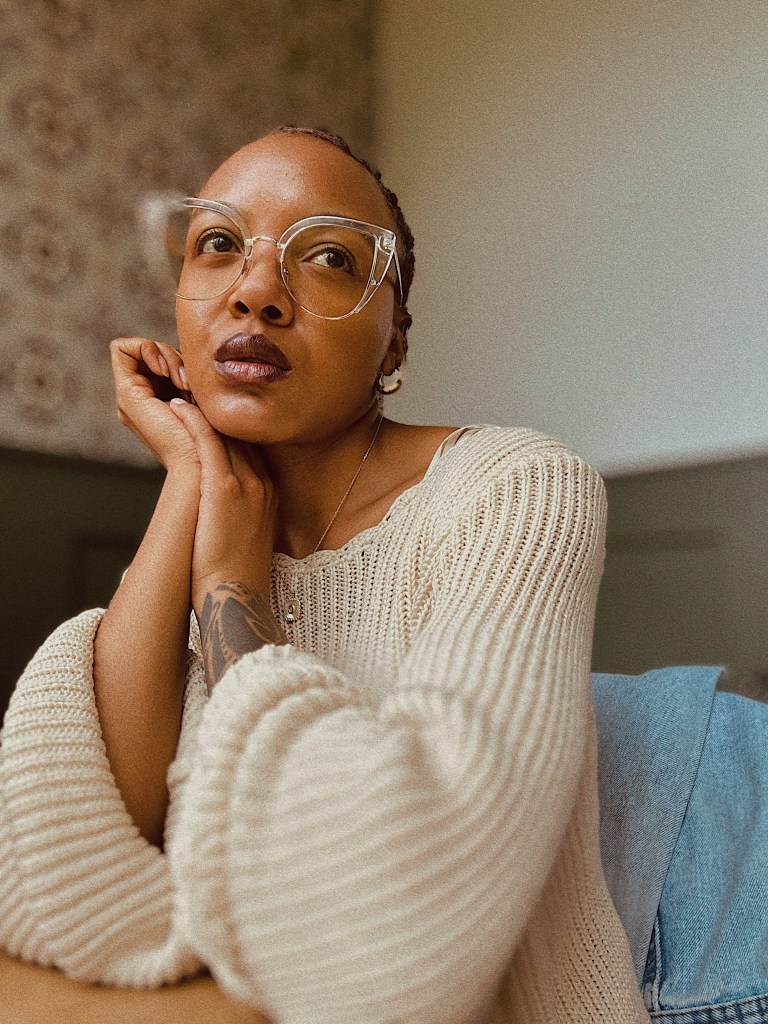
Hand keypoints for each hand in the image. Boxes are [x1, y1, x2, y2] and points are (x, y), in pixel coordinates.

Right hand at [110, 337, 196, 470]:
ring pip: (140, 348)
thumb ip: (196, 381)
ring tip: (184, 383)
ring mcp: (130, 397)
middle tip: (189, 382)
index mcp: (157, 399)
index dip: (173, 355)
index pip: (159, 356)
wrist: (202, 463)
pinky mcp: (126, 395)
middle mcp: (140, 398)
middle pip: (150, 351)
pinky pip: (122, 348)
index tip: (190, 375)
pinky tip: (168, 373)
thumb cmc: (213, 438)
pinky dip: (147, 349)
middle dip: (174, 355)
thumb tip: (199, 355)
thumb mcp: (207, 401)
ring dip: (167, 355)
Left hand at [168, 397, 278, 616]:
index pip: (251, 448)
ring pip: (226, 433)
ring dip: (203, 410)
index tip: (214, 411)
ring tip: (182, 390)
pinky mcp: (224, 488)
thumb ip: (240, 514)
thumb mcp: (245, 539)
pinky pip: (208, 442)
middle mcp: (263, 484)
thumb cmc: (235, 578)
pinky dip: (193, 421)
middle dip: (218, 413)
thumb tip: (220, 510)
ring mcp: (247, 484)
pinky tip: (177, 407)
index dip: (232, 427)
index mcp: (270, 495)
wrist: (236, 598)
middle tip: (194, 390)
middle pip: (240, 436)